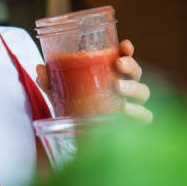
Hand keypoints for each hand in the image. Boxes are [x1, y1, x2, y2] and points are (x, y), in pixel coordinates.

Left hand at [36, 39, 152, 122]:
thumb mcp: (59, 94)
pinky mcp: (133, 124)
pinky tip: (125, 110)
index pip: (123, 58)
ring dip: (132, 87)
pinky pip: (145, 116)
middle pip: (136, 72)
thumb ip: (50, 82)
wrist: (76, 141)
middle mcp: (124, 88)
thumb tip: (41, 68)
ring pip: (143, 92)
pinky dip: (138, 112)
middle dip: (131, 65)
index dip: (127, 50)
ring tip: (117, 86)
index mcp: (110, 75)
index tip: (124, 45)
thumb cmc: (73, 110)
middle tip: (118, 64)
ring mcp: (131, 105)